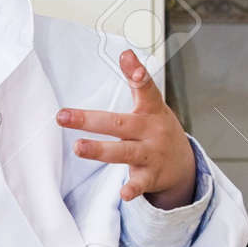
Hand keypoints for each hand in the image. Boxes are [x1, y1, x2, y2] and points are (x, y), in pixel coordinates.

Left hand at [55, 49, 197, 208]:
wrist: (183, 165)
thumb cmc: (157, 130)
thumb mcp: (152, 106)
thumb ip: (137, 83)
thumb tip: (124, 52)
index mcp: (151, 111)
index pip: (145, 88)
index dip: (136, 73)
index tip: (125, 57)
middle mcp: (151, 131)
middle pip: (120, 124)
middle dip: (90, 120)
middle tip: (63, 116)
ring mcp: (151, 154)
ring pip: (124, 152)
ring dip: (100, 150)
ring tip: (78, 147)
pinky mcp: (151, 177)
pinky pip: (140, 184)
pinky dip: (132, 189)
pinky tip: (123, 194)